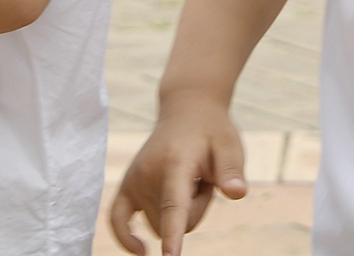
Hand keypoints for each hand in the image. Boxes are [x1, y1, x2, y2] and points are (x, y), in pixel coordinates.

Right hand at [108, 92, 250, 254]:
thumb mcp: (230, 146)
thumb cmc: (212, 132)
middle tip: (204, 181)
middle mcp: (148, 173)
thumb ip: (232, 171)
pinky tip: (140, 249)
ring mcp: (133, 180)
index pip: (174, 205)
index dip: (172, 234)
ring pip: (158, 225)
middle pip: (174, 223)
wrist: (187, 111)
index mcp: (176, 163)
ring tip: (188, 182)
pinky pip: (117, 221)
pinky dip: (126, 237)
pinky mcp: (126, 186)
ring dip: (177, 214)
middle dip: (195, 212)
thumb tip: (236, 193)